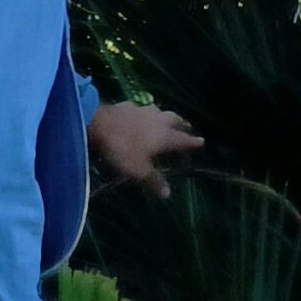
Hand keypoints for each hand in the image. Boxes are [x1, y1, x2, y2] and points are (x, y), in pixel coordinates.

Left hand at [86, 100, 202, 199]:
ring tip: (167, 118)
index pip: (183, 139)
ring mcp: (142, 110)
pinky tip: (140, 114)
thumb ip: (153, 181)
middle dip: (182, 124)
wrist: (98, 122)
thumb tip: (167, 194)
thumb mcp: (138, 170)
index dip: (192, 142)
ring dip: (165, 115)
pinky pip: (141, 108)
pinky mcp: (127, 105)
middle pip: (175, 120)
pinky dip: (144, 113)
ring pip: (160, 111)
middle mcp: (158, 121)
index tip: (201, 141)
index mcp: (164, 136)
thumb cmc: (122, 148)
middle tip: (187, 126)